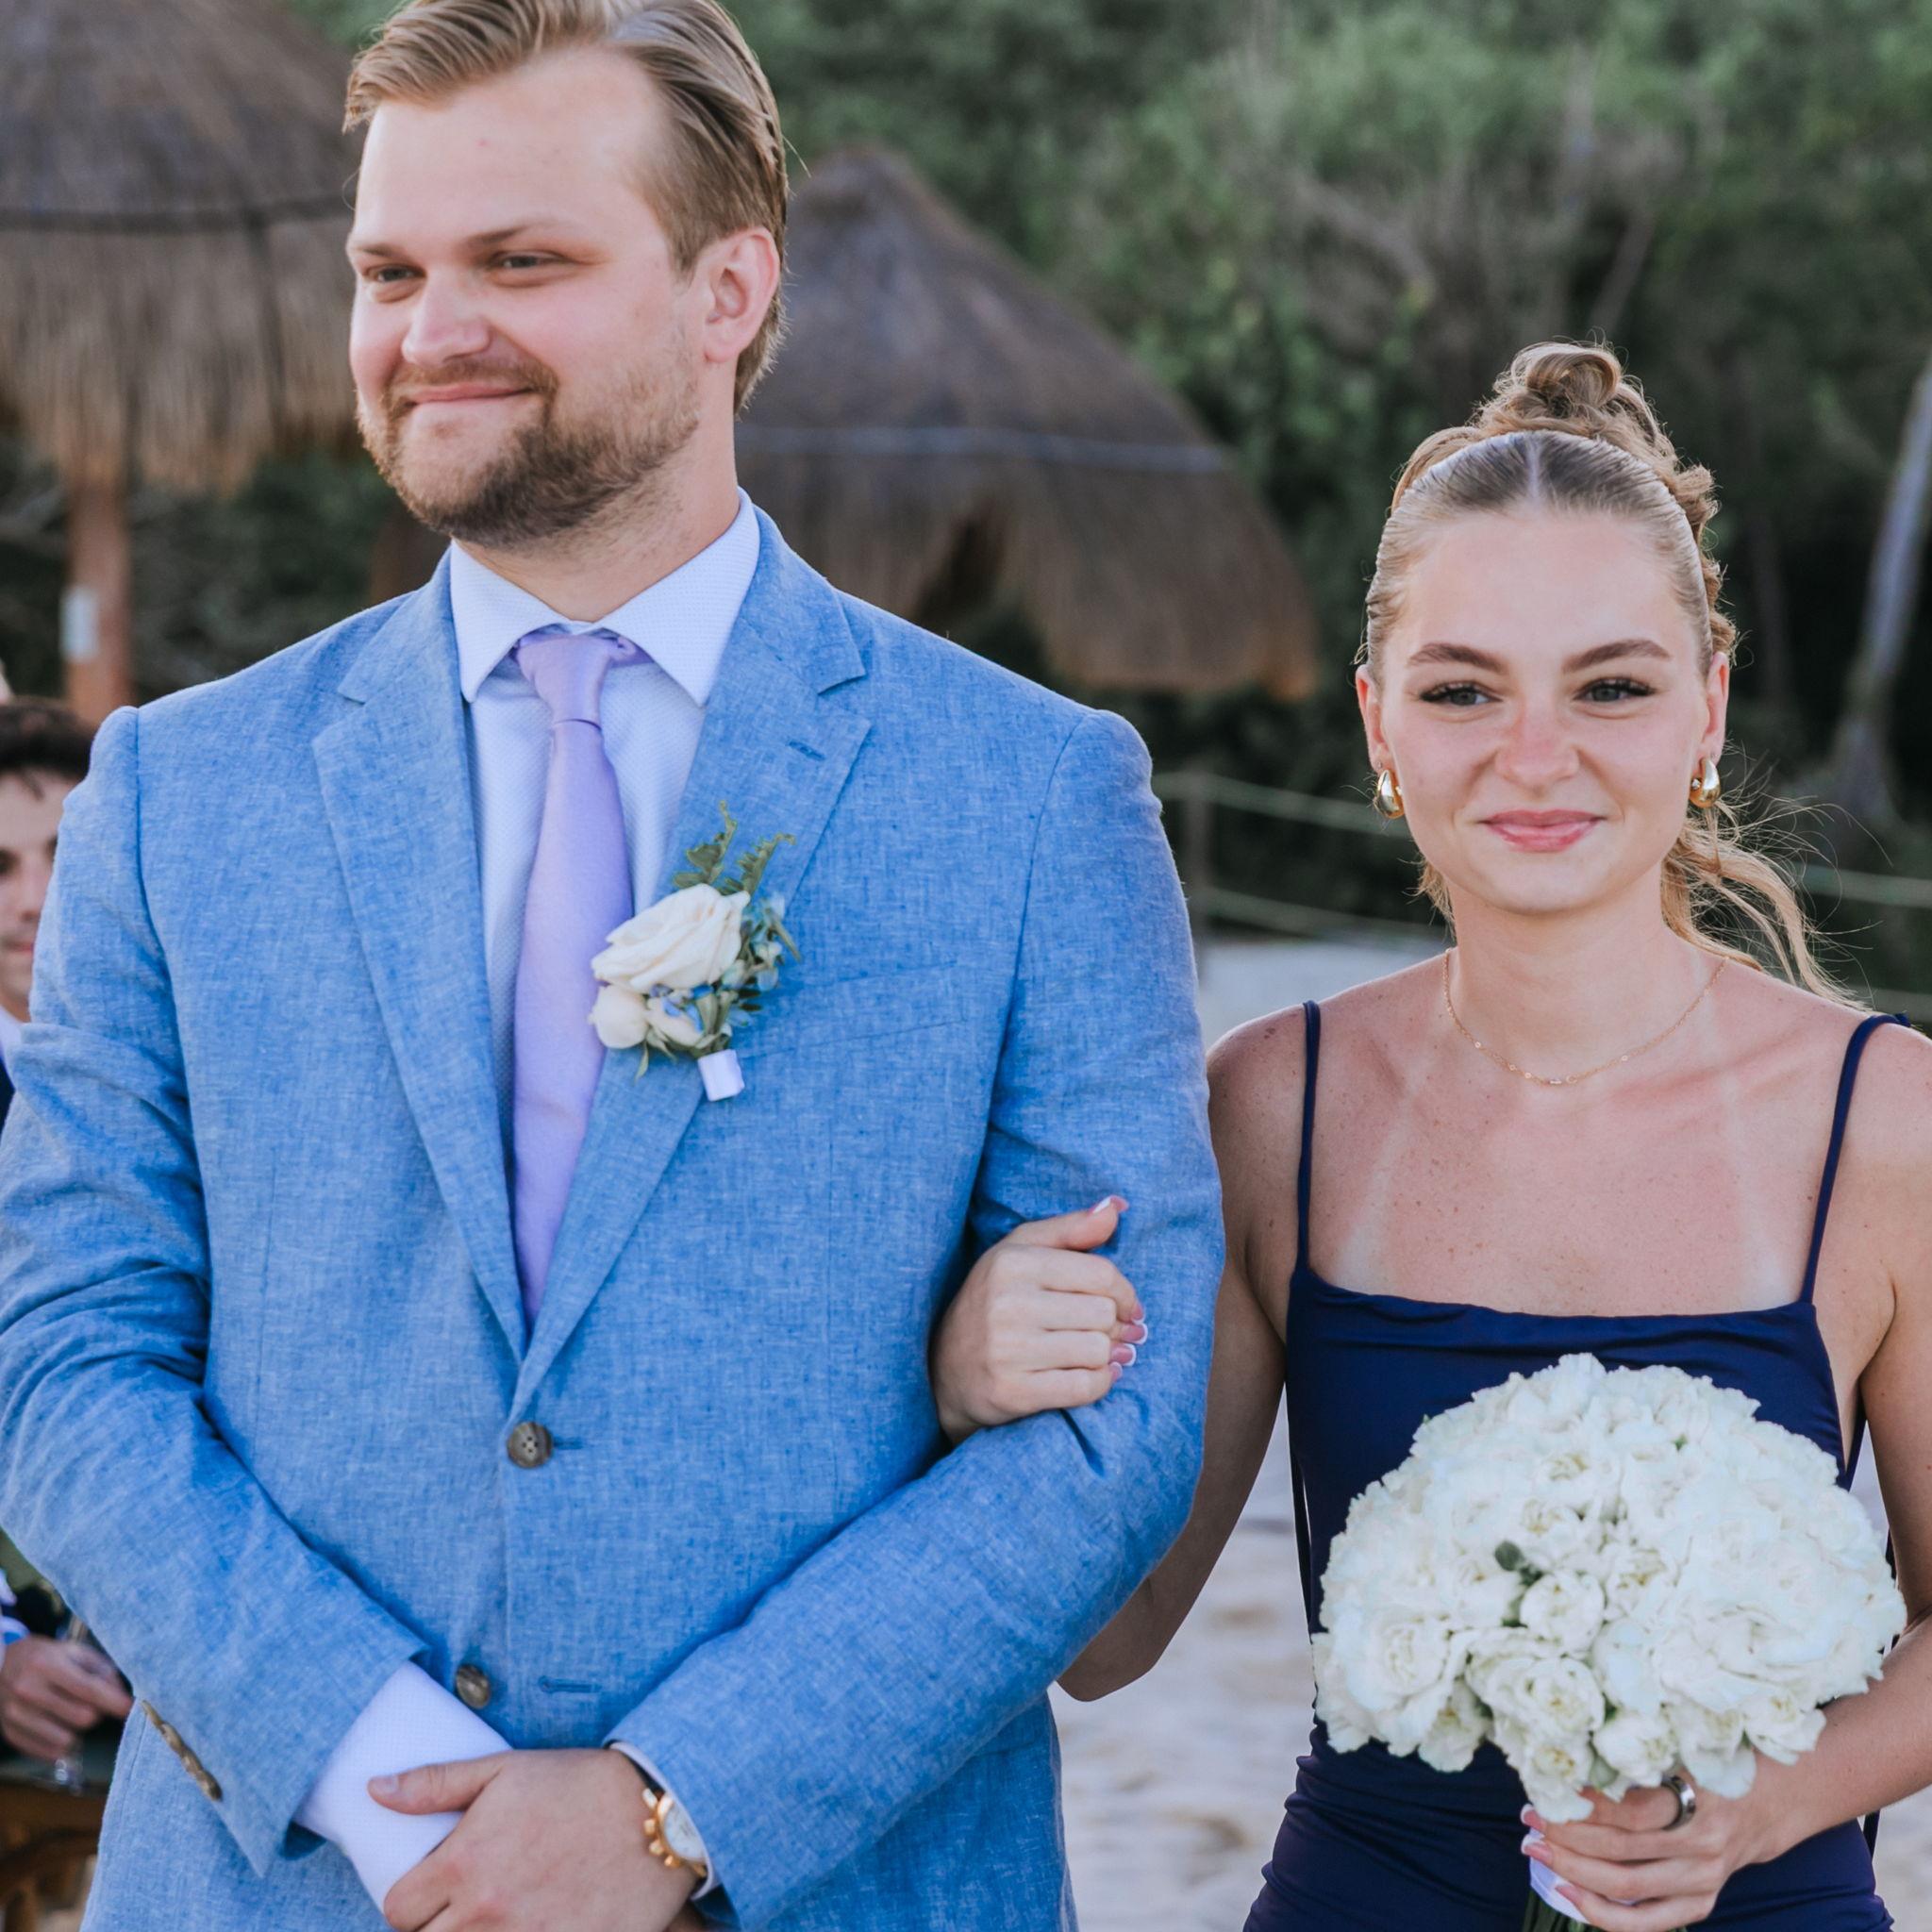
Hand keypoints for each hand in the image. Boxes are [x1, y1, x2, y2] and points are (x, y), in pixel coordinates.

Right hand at [0, 1636, 131, 1760]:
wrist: (2, 1664)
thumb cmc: (48, 1657)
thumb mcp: (76, 1652)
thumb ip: (102, 1670)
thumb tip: (121, 1696)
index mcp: (47, 1665)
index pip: (88, 1689)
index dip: (114, 1702)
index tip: (130, 1709)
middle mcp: (28, 1690)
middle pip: (82, 1718)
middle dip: (95, 1713)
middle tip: (91, 1704)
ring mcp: (15, 1715)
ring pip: (66, 1741)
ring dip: (77, 1731)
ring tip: (70, 1714)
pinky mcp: (10, 1734)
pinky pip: (48, 1753)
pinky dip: (60, 1744)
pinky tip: (58, 1727)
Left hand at [373, 1748, 696, 1931]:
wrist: (657, 1812)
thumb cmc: (578, 1784)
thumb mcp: (504, 1770)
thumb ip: (435, 1784)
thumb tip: (373, 1790)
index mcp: (465, 1863)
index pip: (398, 1911)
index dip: (409, 1902)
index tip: (431, 1891)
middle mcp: (486, 1911)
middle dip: (438, 1925)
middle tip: (466, 1905)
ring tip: (497, 1916)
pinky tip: (533, 1925)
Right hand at [931, 1196, 1145, 1442]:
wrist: (944, 1371)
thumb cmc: (993, 1302)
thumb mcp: (1020, 1252)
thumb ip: (1071, 1228)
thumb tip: (1117, 1206)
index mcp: (1013, 1263)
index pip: (1101, 1274)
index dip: (1124, 1292)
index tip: (1125, 1306)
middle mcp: (1007, 1304)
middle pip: (1103, 1314)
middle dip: (1113, 1327)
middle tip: (1105, 1333)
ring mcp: (1008, 1350)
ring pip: (1098, 1351)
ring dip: (1105, 1357)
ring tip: (1092, 1354)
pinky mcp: (1013, 1392)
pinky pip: (1085, 1388)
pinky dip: (1099, 1384)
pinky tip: (1090, 1376)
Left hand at [1525, 1772, 1785, 1929]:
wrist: (1763, 1803)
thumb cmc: (1707, 1765)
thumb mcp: (1682, 1747)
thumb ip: (1638, 1754)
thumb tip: (1569, 1753)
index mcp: (1699, 1799)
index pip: (1631, 1812)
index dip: (1584, 1805)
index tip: (1548, 1788)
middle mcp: (1703, 1845)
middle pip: (1621, 1850)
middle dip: (1567, 1835)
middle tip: (1530, 1817)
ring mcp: (1703, 1880)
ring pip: (1627, 1886)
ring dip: (1574, 1869)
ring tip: (1536, 1848)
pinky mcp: (1700, 1904)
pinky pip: (1647, 1922)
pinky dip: (1604, 1913)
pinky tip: (1568, 1892)